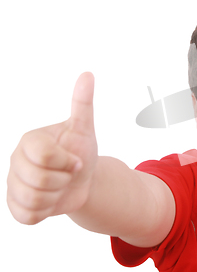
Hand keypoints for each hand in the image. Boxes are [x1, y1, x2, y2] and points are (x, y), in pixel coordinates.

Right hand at [7, 72, 97, 224]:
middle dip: (64, 180)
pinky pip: (27, 216)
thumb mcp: (85, 128)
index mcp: (30, 141)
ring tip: (60, 185)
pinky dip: (45, 212)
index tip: (76, 160)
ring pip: (34, 199)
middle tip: (69, 174)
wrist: (82, 180)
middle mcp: (16, 161)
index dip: (67, 162)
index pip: (45, 157)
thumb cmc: (81, 151)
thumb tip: (88, 74)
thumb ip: (82, 103)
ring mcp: (13, 183)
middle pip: (40, 180)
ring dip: (56, 196)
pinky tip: (51, 200)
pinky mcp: (15, 205)